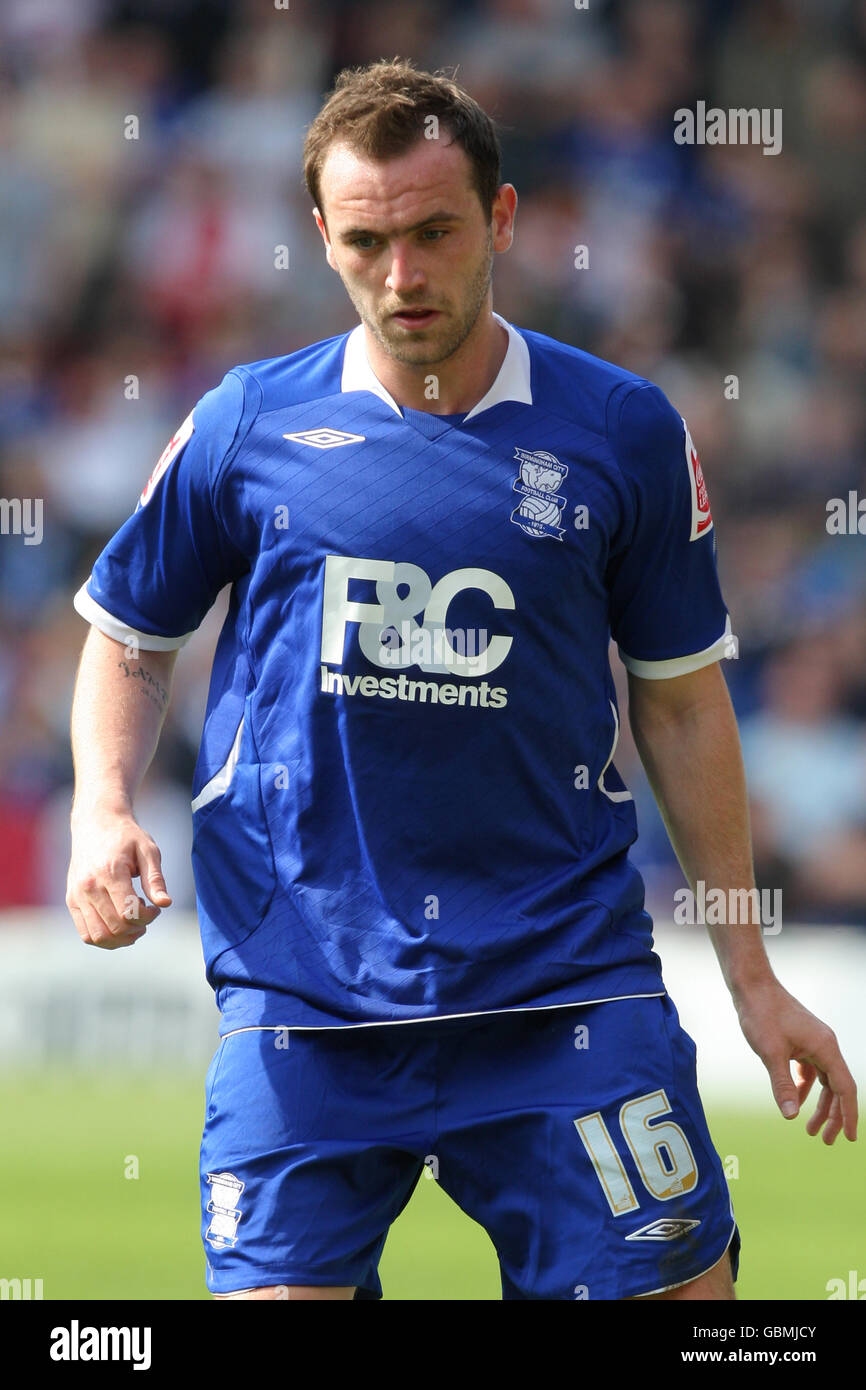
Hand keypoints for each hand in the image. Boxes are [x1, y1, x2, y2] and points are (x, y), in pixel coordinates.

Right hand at [66, 813, 171, 949]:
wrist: (95, 823)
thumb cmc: (126, 836)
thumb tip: (165, 904)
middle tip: (147, 914)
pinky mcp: (71, 901)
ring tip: (134, 924)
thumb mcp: (148, 850)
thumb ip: (155, 879)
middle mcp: (89, 886)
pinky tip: (119, 925)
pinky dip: (104, 939)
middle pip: (115, 927)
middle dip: (138, 928)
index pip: (129, 912)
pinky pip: (85, 933)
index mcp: (110, 872)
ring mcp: (77, 896)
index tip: (156, 907)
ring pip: (98, 937)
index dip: (148, 917)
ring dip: (121, 939)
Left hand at [732, 976, 857, 1143]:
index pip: (845, 1088)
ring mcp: (814, 1042)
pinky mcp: (801, 1040)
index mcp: (825, 1047)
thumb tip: (790, 1116)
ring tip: (809, 1129)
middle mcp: (825, 1045)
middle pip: (837, 1087)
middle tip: (825, 1141)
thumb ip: (782, 1085)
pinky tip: (793, 1101)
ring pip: (824, 1080)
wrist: (752, 986)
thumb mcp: (770, 1053)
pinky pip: (810, 1070)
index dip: (848, 1115)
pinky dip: (804, 1087)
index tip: (849, 1138)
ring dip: (819, 1104)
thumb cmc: (761, 1014)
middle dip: (834, 1115)